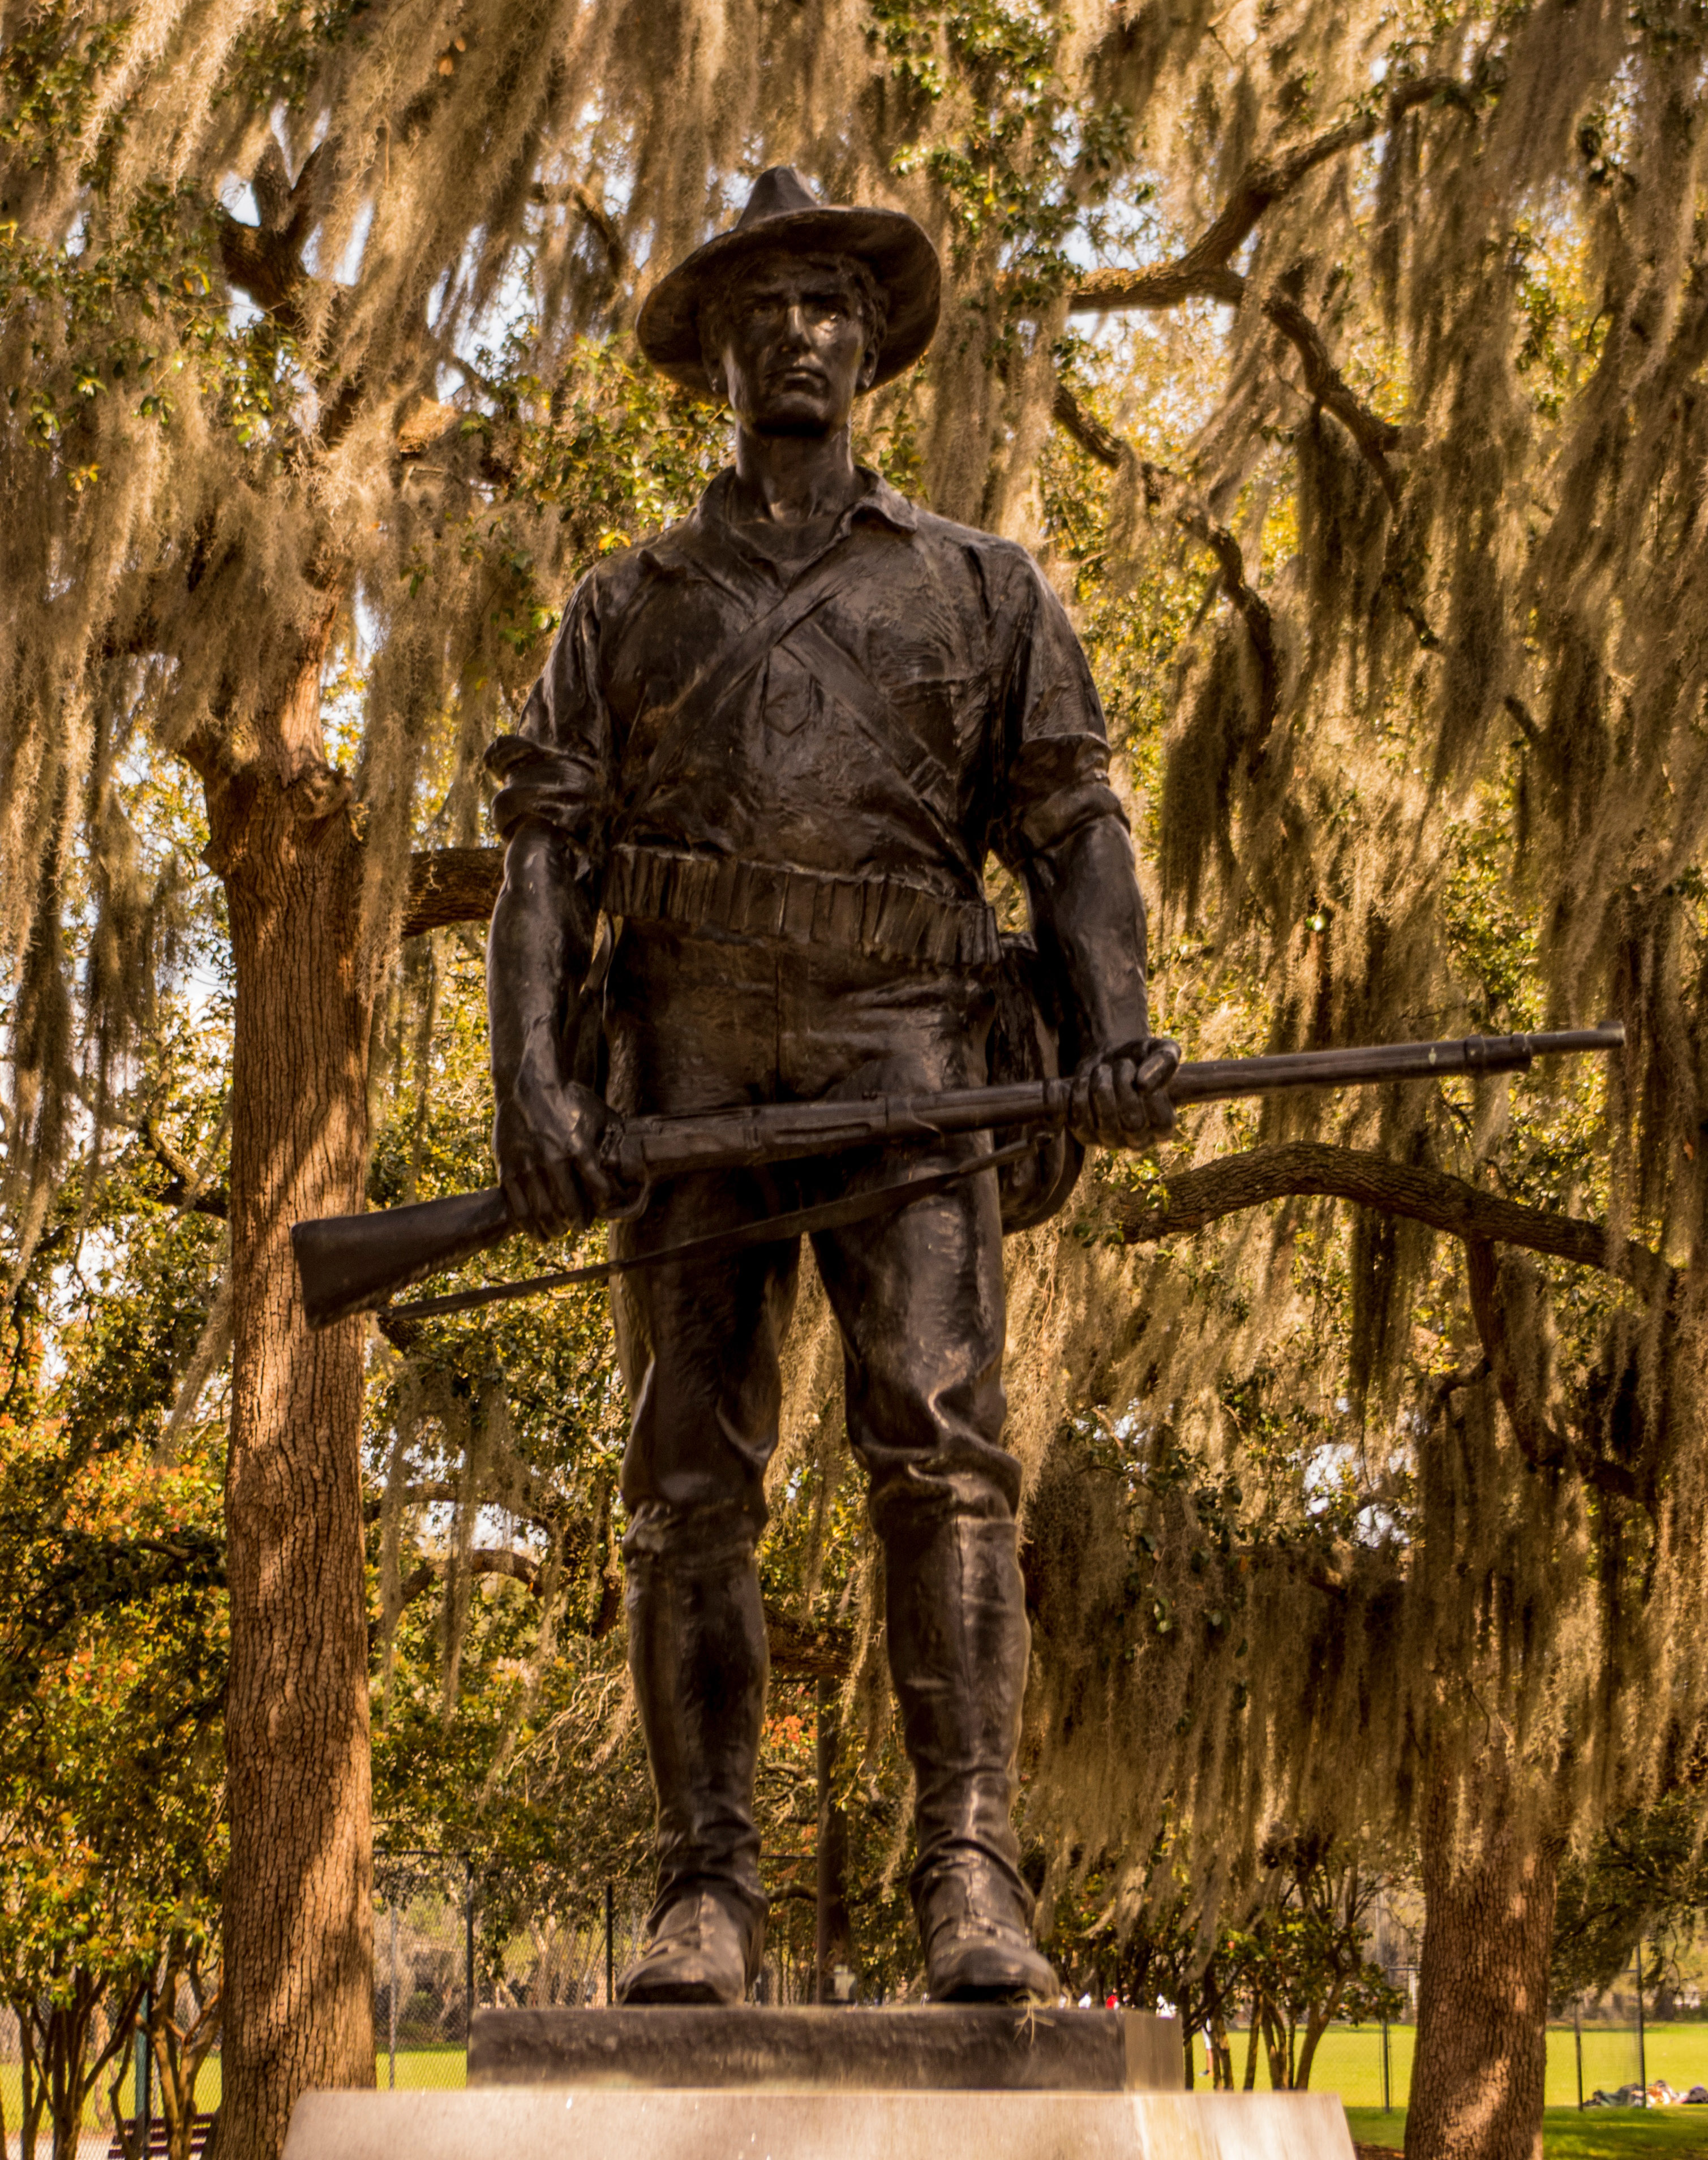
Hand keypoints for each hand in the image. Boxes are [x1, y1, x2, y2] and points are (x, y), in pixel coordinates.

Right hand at [493, 1069, 622, 1241]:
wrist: (528, 1088)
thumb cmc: (568, 1101)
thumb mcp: (598, 1116)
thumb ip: (611, 1142)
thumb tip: (631, 1164)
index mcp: (579, 1148)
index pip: (600, 1192)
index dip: (606, 1206)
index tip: (605, 1209)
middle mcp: (553, 1161)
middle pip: (570, 1209)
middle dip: (579, 1223)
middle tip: (581, 1225)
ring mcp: (527, 1167)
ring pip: (544, 1214)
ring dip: (555, 1230)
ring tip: (560, 1232)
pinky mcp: (507, 1171)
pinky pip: (518, 1210)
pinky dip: (530, 1228)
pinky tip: (538, 1234)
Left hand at [1069, 1037, 1179, 1148]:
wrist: (1105, 1058)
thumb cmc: (1139, 1058)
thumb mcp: (1160, 1049)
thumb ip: (1165, 1062)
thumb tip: (1144, 1085)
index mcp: (1163, 1126)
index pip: (1163, 1123)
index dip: (1152, 1095)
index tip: (1142, 1075)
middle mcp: (1139, 1140)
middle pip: (1132, 1123)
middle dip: (1124, 1084)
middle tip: (1122, 1064)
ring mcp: (1111, 1141)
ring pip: (1105, 1124)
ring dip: (1101, 1086)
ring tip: (1103, 1069)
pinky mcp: (1085, 1136)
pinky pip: (1080, 1121)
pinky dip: (1080, 1094)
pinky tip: (1085, 1081)